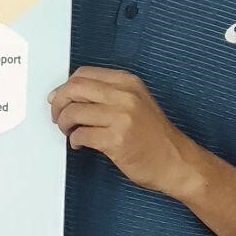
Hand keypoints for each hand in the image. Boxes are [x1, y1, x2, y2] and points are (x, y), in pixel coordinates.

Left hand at [48, 68, 194, 196]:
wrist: (176, 161)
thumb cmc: (155, 136)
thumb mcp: (136, 102)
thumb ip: (107, 95)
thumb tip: (69, 94)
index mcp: (128, 82)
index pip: (83, 74)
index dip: (65, 88)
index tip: (60, 99)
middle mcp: (125, 95)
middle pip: (75, 88)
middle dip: (59, 103)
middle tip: (59, 117)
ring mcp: (122, 117)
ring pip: (74, 111)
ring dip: (64, 124)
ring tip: (70, 132)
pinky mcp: (117, 140)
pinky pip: (81, 134)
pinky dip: (74, 140)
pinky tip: (81, 144)